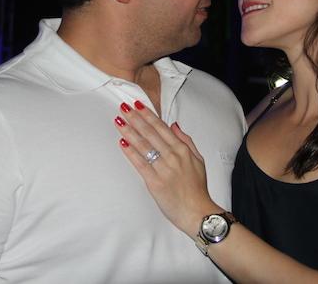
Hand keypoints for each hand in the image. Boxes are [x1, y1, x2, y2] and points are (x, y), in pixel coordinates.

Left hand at [114, 101, 222, 237]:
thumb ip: (186, 141)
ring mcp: (163, 169)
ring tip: (119, 121)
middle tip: (123, 107)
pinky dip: (130, 152)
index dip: (148, 115)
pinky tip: (122, 142)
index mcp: (183, 149)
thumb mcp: (199, 160)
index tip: (138, 105)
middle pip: (150, 133)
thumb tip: (174, 125)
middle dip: (135, 118)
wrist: (197, 212)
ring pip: (143, 145)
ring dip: (129, 131)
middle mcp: (173, 156)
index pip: (162, 127)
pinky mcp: (154, 182)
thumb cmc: (197, 188)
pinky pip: (140, 163)